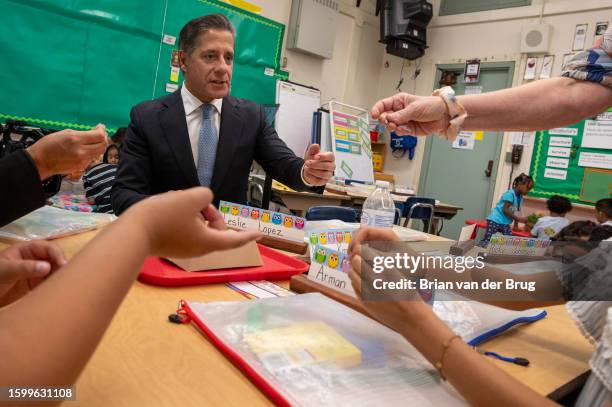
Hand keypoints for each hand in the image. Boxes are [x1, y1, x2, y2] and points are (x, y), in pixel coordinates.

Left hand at [0, 241, 66, 304]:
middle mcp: (35, 260)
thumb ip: (24, 268)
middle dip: (62, 267)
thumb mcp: (5, 270)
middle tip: (68, 277)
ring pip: (54, 272)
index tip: (63, 265)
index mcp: (27, 250)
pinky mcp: (36, 286)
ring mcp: (37, 273)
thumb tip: (47, 267)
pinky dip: (55, 288)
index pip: (47, 248)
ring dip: (60, 278)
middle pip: (55, 260)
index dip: (57, 254)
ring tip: (65, 286)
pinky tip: (58, 293)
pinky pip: (50, 285)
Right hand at [27, 124, 107, 179]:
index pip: (98, 135)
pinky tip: (87, 148)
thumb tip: (93, 132)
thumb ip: (81, 134)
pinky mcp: (81, 167)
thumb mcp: (64, 133)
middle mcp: (81, 151)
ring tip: (95, 140)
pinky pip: (92, 158)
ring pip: (99, 152)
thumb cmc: (48, 145)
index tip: (100, 127)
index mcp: (75, 139)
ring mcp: (82, 160)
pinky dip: (93, 152)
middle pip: (102, 145)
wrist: (39, 162)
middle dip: (104, 137)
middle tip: (100, 133)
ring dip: (100, 145)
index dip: (102, 130)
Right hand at [127, 187, 261, 258]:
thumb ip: (206, 196)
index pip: (235, 239)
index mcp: (209, 241)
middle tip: (197, 202)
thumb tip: (201, 203)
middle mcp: (198, 249)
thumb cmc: (165, 215)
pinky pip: (184, 228)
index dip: (248, 235)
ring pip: (198, 226)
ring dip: (193, 212)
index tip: (260, 234)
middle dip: (210, 212)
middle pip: (215, 228)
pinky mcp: (170, 245)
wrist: (131, 231)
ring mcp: (183, 249)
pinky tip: (167, 207)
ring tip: (177, 202)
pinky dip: (181, 216)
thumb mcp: (192, 197)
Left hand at [302, 144, 334, 185]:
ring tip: (306, 167)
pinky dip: (311, 177)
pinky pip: (318, 181)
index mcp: (330, 158)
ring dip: (313, 171)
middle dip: (316, 164)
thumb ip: (313, 148)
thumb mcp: (311, 152)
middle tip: (307, 162)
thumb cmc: (312, 159)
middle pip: (327, 166)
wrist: (308, 168)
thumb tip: (316, 145)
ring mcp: (328, 174)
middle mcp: (331, 166)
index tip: (315, 157)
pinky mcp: (323, 181)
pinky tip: (307, 173)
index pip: (331, 156)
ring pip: (323, 174)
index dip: (323, 157)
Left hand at [348, 227, 425, 332]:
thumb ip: (382, 266)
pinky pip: (354, 286)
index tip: (361, 249)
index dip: (362, 250)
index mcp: (387, 270)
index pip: (365, 253)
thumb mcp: (399, 275)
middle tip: (359, 258)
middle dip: (357, 259)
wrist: (411, 318)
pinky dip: (356, 282)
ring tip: (360, 271)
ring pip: (352, 274)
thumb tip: (365, 256)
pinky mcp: (365, 302)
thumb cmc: (408, 295)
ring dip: (354, 270)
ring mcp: (368, 291)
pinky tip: (362, 283)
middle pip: (356, 262)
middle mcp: (376, 279)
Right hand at [371, 93, 448, 135]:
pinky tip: (406, 130)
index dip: (377, 109)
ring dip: (393, 127)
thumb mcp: (414, 108)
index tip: (374, 115)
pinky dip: (401, 132)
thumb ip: (401, 115)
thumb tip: (390, 119)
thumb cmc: (431, 105)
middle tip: (388, 122)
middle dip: (385, 120)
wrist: (443, 116)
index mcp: (399, 101)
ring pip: (391, 126)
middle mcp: (399, 111)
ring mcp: (403, 121)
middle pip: (385, 117)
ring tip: (397, 127)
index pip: (383, 105)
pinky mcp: (408, 130)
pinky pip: (400, 132)